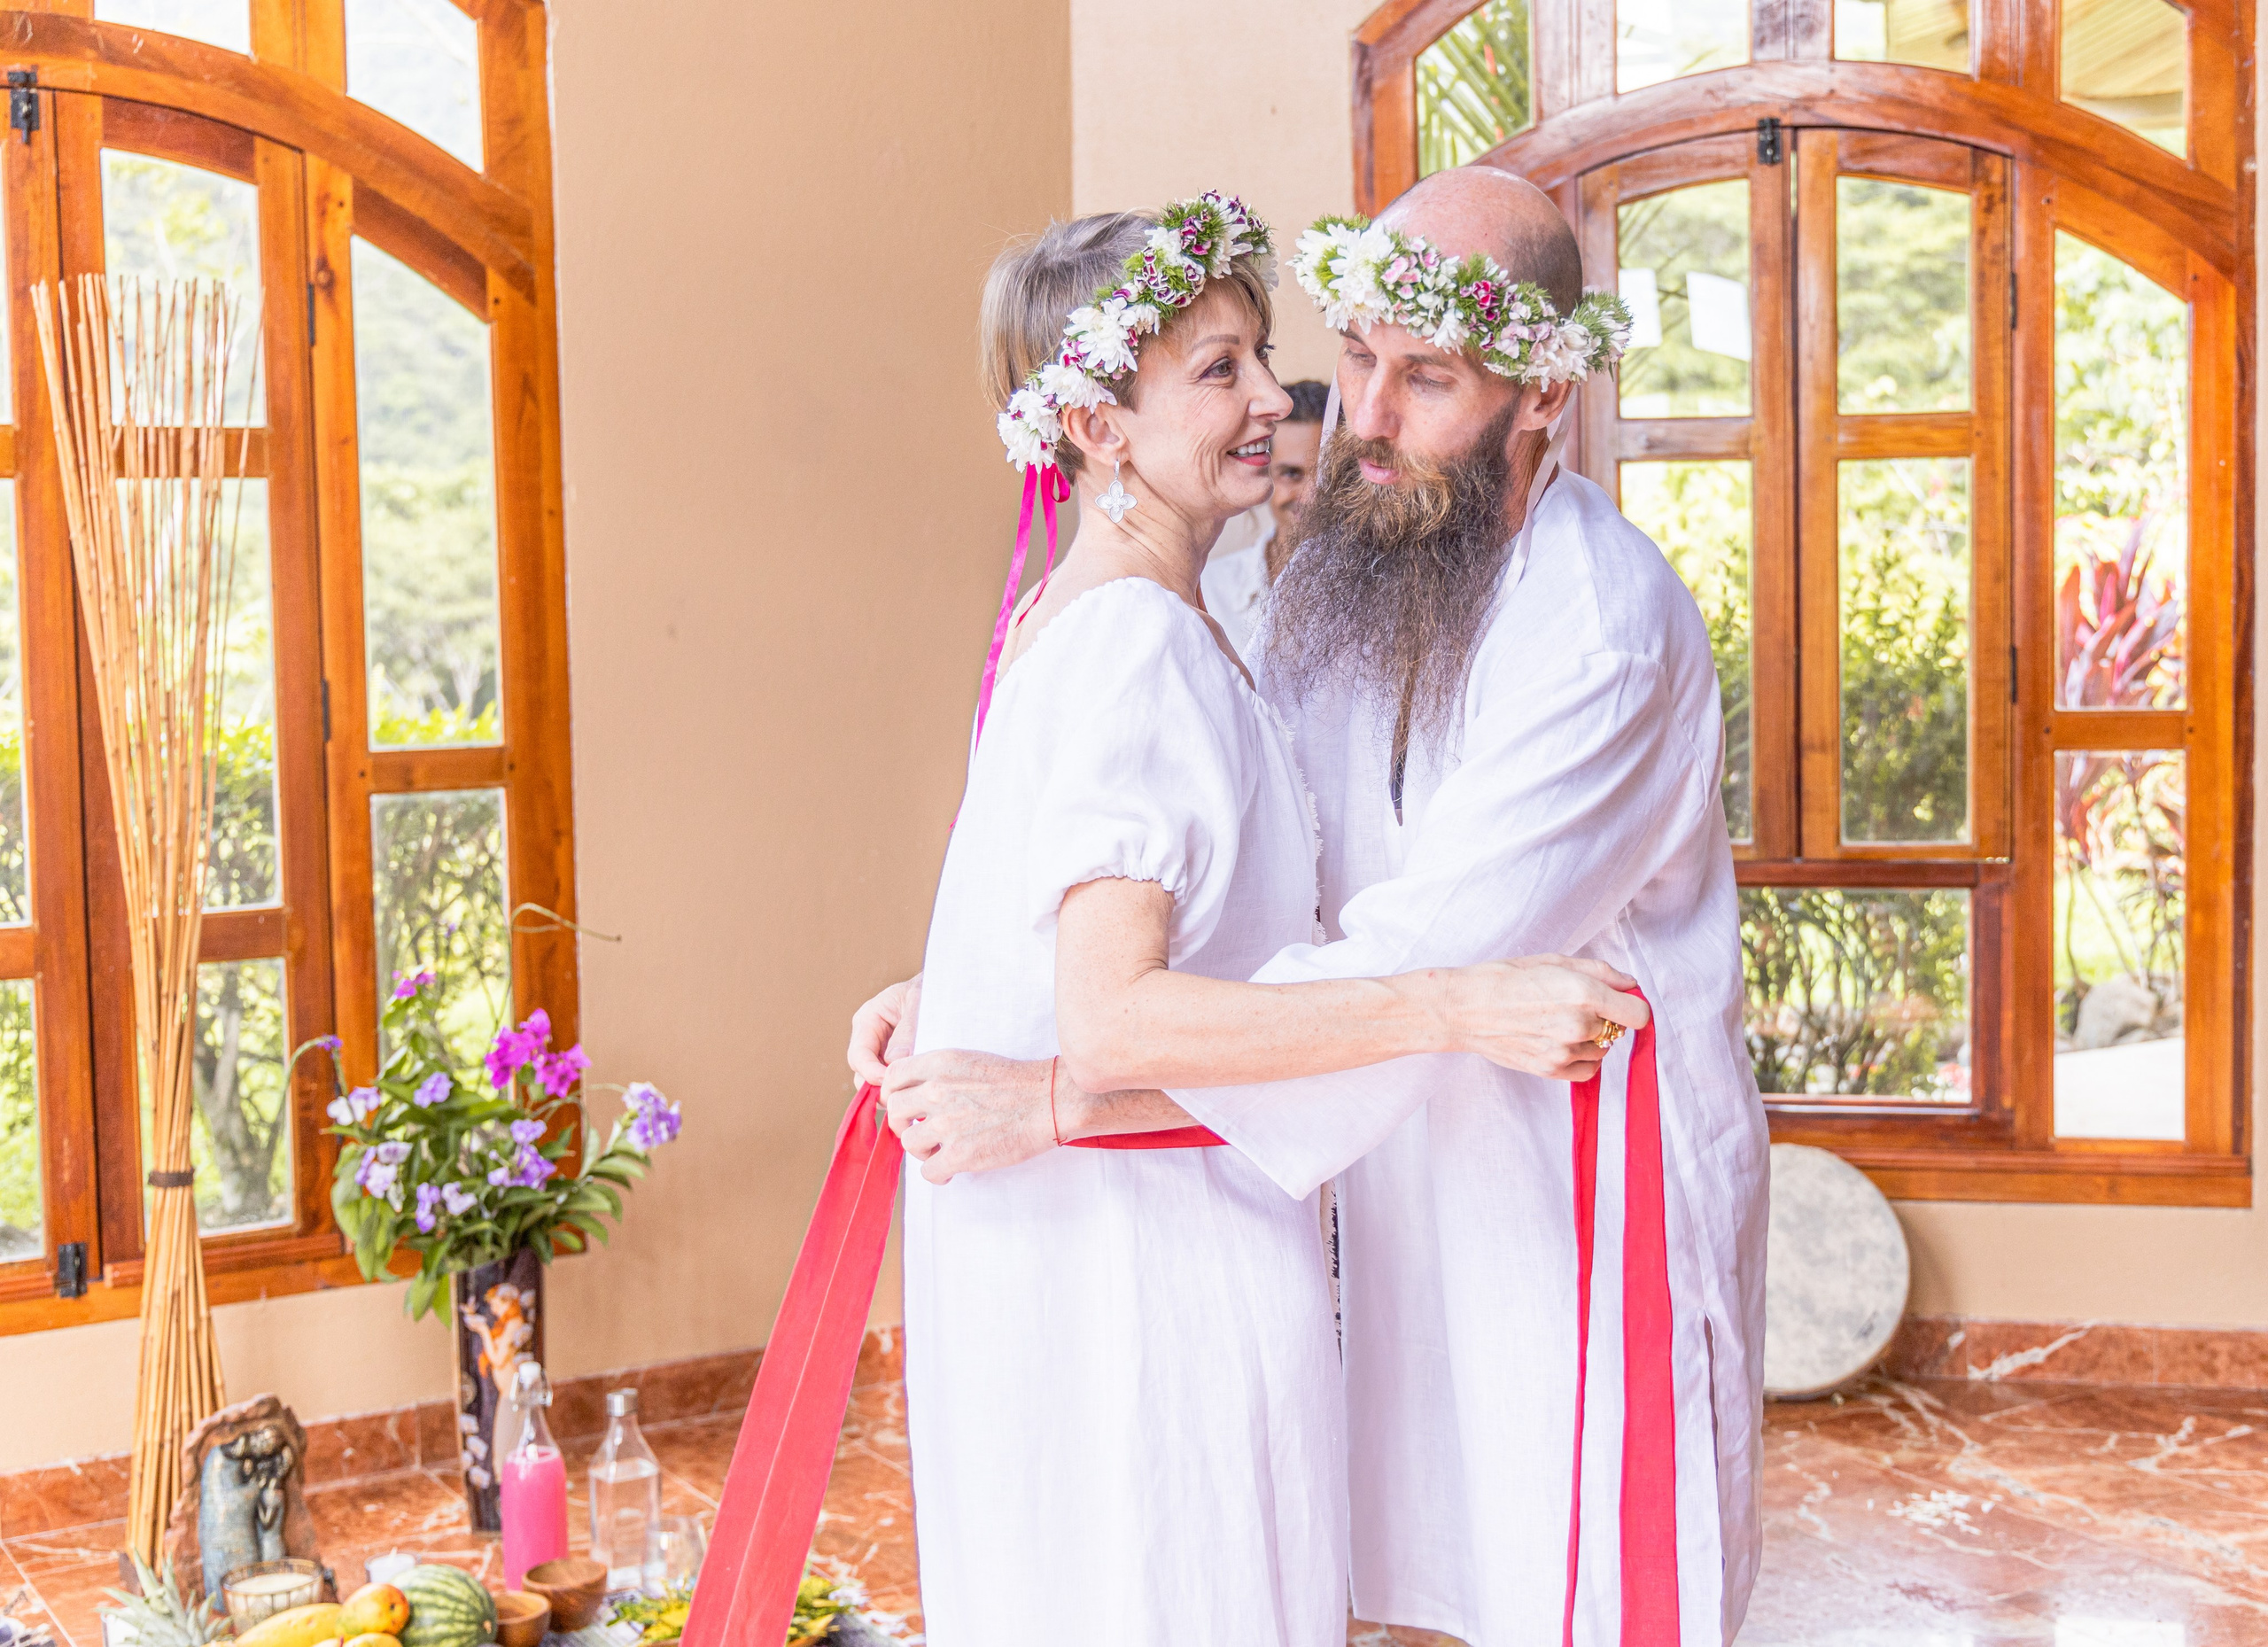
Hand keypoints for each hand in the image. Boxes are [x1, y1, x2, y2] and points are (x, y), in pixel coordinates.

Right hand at [847, 973, 922, 1087]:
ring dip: (892, 1091)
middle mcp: (870, 1040)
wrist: (945, 990)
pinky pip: (893, 1083)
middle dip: (879, 1087)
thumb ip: (907, 1031)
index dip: (871, 1072)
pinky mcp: (896, 1065)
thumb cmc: (930, 990)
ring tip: (915, 1093)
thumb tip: (894, 1061)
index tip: (890, 1081)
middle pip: (862, 1075)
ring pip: (876, 1084)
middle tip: (904, 1094)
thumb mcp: (919, 1004)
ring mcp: (881, 1054)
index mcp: (868, 1020)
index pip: (859, 1055)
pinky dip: (903, 1090)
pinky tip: (920, 1091)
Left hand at [879, 1050, 1057, 1183]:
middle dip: (903, 1125)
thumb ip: (938, 1073)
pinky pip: (927, 1171)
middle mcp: (937, 1091)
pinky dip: (937, 1175)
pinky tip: (951, 1170)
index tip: (905, 1106)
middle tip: (919, 1132)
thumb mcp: (969, 1060)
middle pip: (894, 1112)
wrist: (1048, 1101)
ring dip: (922, 1151)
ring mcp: (947, 1124)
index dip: (892, 1094)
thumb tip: (913, 1092)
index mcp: (939, 1064)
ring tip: (940, 1151)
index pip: (892, 1076)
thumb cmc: (1015, 1082)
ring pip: (908, 1143)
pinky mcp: (960, 1154)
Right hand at [1437, 955, 1649, 1081]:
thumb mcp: (1554, 961)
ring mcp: (1564, 1051)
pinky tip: (1561, 1041)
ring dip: (1593, 1038)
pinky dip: (1582, 1058)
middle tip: (1575, 1005)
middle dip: (1606, 1017)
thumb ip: (1600, 972)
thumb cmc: (1505, 977)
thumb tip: (1630, 985)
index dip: (1633, 1005)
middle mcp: (1578, 1025)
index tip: (1621, 1001)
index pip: (1639, 1014)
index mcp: (1584, 993)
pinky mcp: (1550, 1070)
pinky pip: (1587, 1070)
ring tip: (1560, 1022)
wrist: (1465, 1008)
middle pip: (1620, 1030)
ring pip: (1603, 1050)